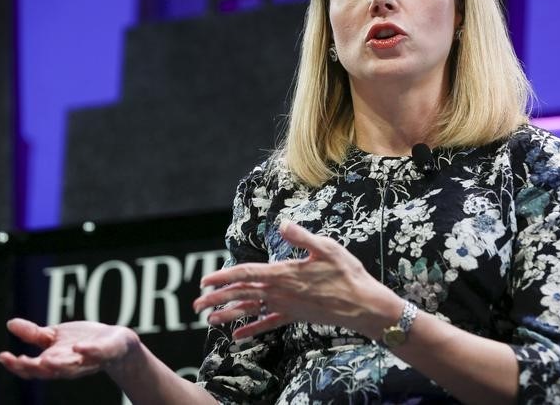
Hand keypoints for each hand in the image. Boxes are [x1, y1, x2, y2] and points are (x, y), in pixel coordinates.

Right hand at [0, 318, 139, 379]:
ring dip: (57, 365)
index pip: (32, 369)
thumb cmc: (82, 342)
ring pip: (70, 368)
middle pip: (47, 371)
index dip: (16, 365)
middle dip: (32, 368)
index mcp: (54, 362)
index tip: (2, 356)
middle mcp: (68, 366)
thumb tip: (10, 323)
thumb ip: (34, 334)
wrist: (116, 343)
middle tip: (19, 360)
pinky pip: (96, 355)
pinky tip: (77, 348)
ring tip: (45, 359)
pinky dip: (87, 353)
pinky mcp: (105, 353)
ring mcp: (87, 361)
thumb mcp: (55, 336)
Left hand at [192, 221, 401, 339]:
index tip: (205, 280)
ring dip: (228, 314)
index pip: (247, 274)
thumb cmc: (347, 274)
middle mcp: (280, 292)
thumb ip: (301, 236)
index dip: (224, 276)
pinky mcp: (294, 316)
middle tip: (196, 303)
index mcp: (284, 273)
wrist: (363, 306)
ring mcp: (286, 306)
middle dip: (217, 298)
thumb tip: (281, 223)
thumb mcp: (326, 247)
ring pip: (251, 310)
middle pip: (242, 294)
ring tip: (209, 319)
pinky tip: (238, 336)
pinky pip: (269, 324)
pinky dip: (252, 329)